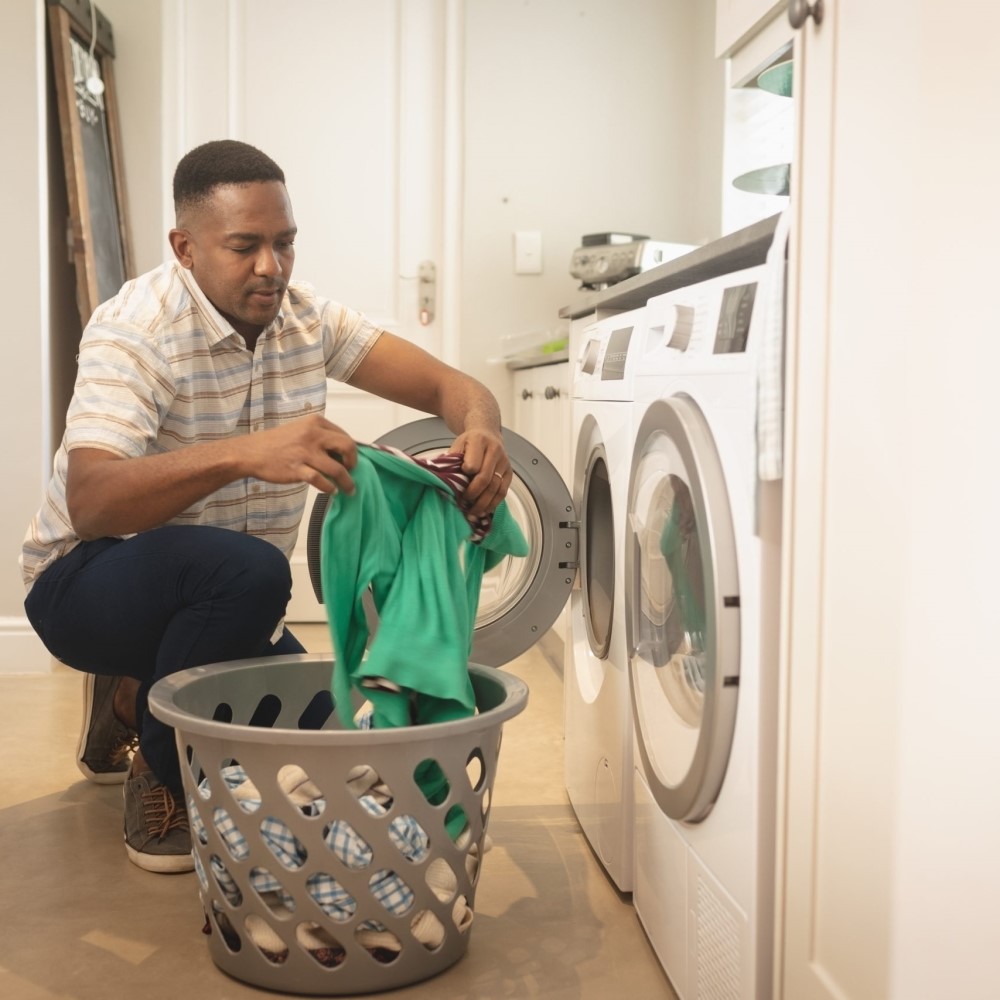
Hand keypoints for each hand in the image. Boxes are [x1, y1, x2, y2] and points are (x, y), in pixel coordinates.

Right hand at [242, 414, 357, 493]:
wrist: (251, 452)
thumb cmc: (277, 442)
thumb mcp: (301, 430)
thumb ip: (320, 437)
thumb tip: (343, 453)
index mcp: (316, 422)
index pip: (345, 436)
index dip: (352, 450)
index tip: (350, 460)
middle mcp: (313, 434)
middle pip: (348, 447)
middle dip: (354, 462)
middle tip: (351, 471)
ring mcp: (305, 452)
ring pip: (337, 468)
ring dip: (347, 482)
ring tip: (348, 489)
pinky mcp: (297, 469)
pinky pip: (321, 481)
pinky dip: (330, 488)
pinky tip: (331, 491)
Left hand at [450, 428, 510, 515]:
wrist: (487, 434)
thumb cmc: (469, 442)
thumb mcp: (457, 444)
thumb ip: (450, 459)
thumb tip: (440, 478)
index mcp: (479, 441)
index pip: (473, 464)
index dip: (465, 476)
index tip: (458, 484)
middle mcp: (495, 450)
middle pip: (485, 479)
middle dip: (473, 494)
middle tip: (464, 503)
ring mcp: (504, 462)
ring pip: (496, 488)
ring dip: (483, 503)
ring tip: (473, 512)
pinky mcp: (509, 472)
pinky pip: (503, 492)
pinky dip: (493, 503)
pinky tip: (484, 510)